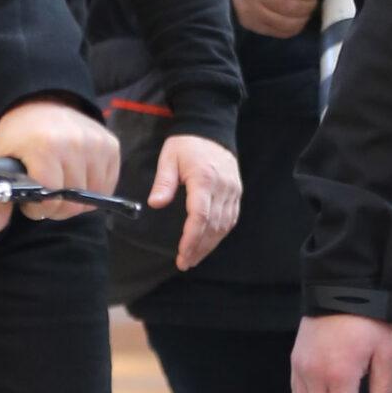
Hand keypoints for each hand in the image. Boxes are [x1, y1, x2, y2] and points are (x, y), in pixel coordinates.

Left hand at [0, 99, 119, 239]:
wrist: (43, 101)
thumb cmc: (17, 133)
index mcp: (45, 147)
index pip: (49, 198)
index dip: (37, 208)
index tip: (29, 200)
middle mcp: (75, 144)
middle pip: (72, 202)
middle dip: (55, 207)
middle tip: (43, 194)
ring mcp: (96, 145)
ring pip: (92, 197)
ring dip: (74, 200)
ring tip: (59, 186)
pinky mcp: (111, 146)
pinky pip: (106, 185)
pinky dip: (92, 190)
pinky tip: (76, 180)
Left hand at [148, 134, 242, 270]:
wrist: (211, 129)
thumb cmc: (186, 144)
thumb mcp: (169, 158)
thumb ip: (163, 182)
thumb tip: (155, 204)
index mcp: (204, 179)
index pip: (200, 216)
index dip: (192, 238)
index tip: (181, 254)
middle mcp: (223, 188)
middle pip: (214, 226)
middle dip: (199, 248)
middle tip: (184, 263)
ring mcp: (233, 191)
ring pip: (224, 226)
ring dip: (210, 245)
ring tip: (194, 258)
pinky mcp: (236, 193)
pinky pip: (231, 219)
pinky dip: (220, 234)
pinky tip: (208, 244)